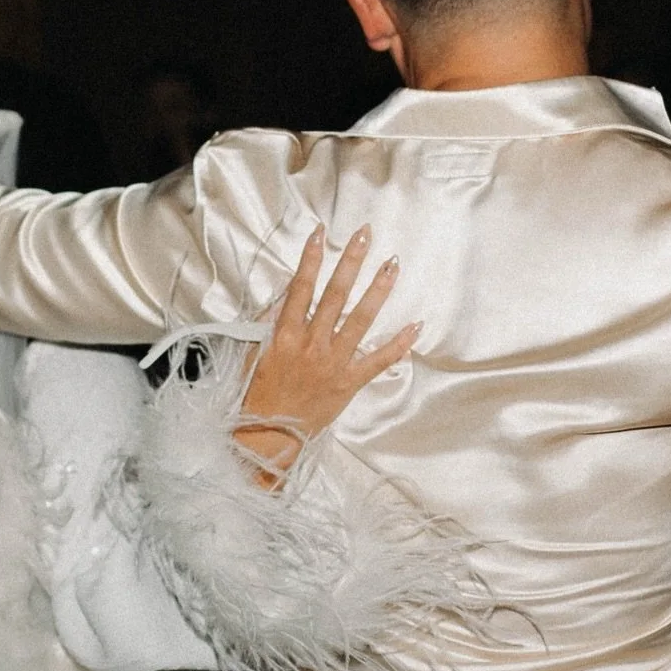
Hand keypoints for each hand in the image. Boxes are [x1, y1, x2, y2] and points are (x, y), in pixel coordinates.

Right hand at [234, 225, 419, 484]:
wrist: (267, 438)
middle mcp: (311, 344)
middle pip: (335, 294)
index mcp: (284, 335)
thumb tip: (286, 294)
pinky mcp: (349, 383)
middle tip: (366, 234)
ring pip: (360, 319)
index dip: (311, 258)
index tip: (321, 232)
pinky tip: (416, 325)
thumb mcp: (254, 354)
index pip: (300, 288)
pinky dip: (398, 345)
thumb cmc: (256, 396)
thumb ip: (270, 323)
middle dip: (351, 261)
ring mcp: (333, 363)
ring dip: (377, 290)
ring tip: (392, 265)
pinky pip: (378, 361)